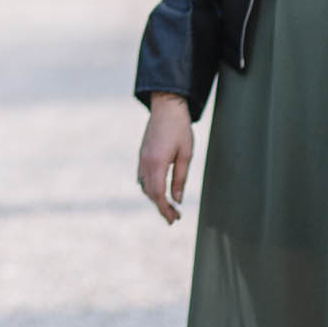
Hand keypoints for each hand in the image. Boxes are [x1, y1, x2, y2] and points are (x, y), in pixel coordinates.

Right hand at [137, 93, 194, 224]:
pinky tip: (159, 188)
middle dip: (161, 206)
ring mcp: (141, 158)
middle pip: (150, 192)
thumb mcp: (186, 154)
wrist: (166, 107)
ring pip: (144, 186)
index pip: (158, 194)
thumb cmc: (180, 129)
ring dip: (155, 197)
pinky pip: (142, 177)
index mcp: (157, 163)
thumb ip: (180, 178)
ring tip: (168, 204)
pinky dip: (149, 187)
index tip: (173, 219)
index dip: (164, 209)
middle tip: (174, 216)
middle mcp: (145, 163)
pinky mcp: (142, 155)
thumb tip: (177, 199)